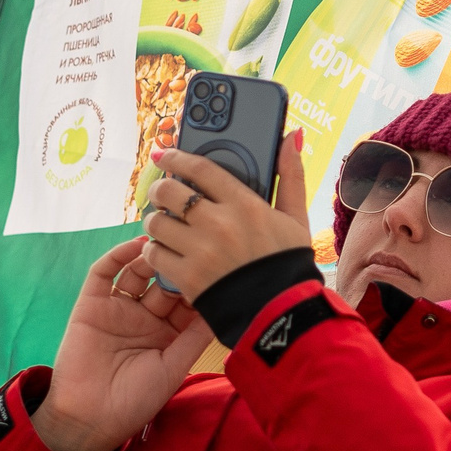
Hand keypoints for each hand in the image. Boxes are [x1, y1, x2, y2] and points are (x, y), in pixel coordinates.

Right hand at [31, 235, 213, 450]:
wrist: (89, 418)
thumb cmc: (135, 400)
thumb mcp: (174, 367)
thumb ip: (195, 336)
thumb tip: (222, 305)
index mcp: (167, 335)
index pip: (187, 301)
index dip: (200, 284)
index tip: (215, 267)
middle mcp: (144, 318)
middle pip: (165, 282)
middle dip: (178, 267)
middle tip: (191, 249)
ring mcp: (118, 309)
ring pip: (138, 272)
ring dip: (152, 257)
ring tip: (168, 244)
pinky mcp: (91, 304)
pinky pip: (104, 273)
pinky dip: (119, 256)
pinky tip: (138, 246)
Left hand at [139, 132, 312, 301]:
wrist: (282, 313)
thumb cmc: (288, 263)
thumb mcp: (296, 217)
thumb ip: (290, 175)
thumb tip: (290, 137)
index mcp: (245, 205)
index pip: (200, 168)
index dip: (176, 157)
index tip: (164, 154)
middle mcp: (219, 224)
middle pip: (170, 191)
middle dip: (159, 189)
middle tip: (161, 193)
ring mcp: (201, 251)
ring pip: (156, 223)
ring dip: (155, 221)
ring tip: (163, 225)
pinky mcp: (188, 277)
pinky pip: (154, 254)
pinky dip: (154, 251)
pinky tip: (164, 251)